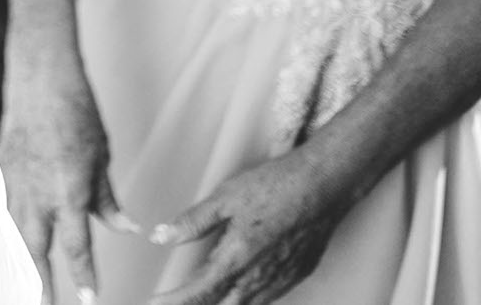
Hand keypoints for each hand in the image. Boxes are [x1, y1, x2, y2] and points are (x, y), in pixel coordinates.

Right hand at [0, 56, 139, 303]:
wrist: (40, 78)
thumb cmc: (76, 112)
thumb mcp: (102, 158)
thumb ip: (107, 198)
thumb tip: (124, 227)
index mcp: (69, 193)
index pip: (77, 247)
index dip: (84, 277)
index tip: (91, 299)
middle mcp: (38, 194)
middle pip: (37, 250)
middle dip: (42, 282)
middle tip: (46, 304)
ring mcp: (15, 182)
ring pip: (15, 231)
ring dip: (22, 258)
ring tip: (25, 282)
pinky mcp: (1, 168)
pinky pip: (3, 207)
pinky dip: (7, 227)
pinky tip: (8, 238)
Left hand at [145, 146, 354, 304]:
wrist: (324, 186)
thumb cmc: (275, 186)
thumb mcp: (225, 197)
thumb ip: (192, 222)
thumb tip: (160, 236)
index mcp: (237, 258)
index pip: (199, 293)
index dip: (175, 301)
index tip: (155, 303)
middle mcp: (259, 277)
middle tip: (177, 301)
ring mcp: (281, 279)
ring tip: (204, 298)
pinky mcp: (298, 275)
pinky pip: (268, 298)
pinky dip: (248, 299)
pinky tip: (241, 291)